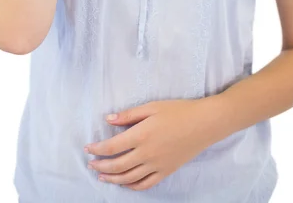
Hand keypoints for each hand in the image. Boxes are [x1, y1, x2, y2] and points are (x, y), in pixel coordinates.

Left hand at [84, 96, 225, 190]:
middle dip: (101, 166)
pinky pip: (146, 184)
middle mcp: (147, 153)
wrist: (204, 123)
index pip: (112, 147)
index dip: (97, 149)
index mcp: (141, 135)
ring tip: (102, 176)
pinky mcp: (166, 171)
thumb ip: (129, 115)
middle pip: (117, 166)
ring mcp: (157, 165)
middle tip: (91, 164)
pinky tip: (125, 183)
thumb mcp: (151, 107)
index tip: (88, 149)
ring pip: (129, 178)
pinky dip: (132, 186)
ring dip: (113, 178)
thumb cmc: (178, 110)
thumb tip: (108, 119)